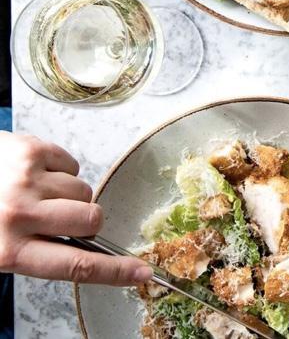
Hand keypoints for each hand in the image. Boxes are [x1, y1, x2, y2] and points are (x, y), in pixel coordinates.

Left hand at [0, 132, 151, 284]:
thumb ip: (35, 252)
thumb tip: (83, 247)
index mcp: (9, 251)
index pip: (76, 267)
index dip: (114, 271)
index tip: (142, 273)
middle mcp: (20, 216)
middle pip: (92, 220)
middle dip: (86, 217)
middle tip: (60, 215)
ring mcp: (27, 180)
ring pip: (83, 188)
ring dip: (66, 190)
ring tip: (32, 189)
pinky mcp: (31, 150)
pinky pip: (71, 162)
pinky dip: (56, 166)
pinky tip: (29, 170)